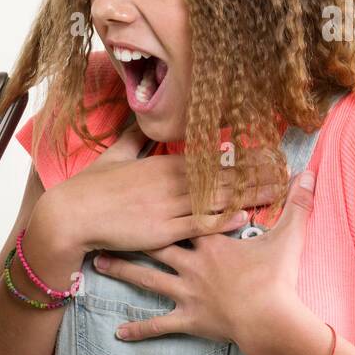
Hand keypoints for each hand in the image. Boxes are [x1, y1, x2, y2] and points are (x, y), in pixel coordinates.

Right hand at [50, 125, 282, 254]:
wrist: (70, 215)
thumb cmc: (89, 187)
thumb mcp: (113, 157)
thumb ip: (132, 141)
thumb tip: (139, 124)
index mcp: (160, 163)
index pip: (209, 157)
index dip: (239, 156)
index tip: (263, 152)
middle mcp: (169, 182)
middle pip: (221, 176)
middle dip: (254, 173)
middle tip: (284, 170)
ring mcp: (167, 207)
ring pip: (216, 199)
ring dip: (248, 195)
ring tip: (276, 191)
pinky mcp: (162, 231)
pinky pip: (199, 224)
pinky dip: (224, 220)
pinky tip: (245, 216)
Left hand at [91, 168, 318, 350]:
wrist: (270, 321)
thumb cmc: (277, 280)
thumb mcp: (289, 238)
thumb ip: (297, 206)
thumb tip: (310, 176)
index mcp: (211, 244)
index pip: (186, 216)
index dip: (171, 202)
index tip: (149, 188)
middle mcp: (192, 265)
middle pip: (156, 244)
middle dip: (131, 234)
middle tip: (107, 225)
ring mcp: (186, 293)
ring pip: (147, 280)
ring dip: (123, 271)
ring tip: (98, 264)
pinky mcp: (187, 319)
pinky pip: (158, 325)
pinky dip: (138, 328)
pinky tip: (118, 332)